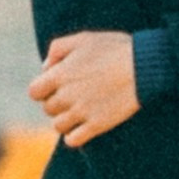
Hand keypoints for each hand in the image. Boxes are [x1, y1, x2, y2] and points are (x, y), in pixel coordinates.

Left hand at [30, 29, 136, 144]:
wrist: (144, 67)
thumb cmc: (115, 49)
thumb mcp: (84, 38)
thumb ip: (57, 48)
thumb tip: (45, 67)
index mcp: (60, 75)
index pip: (34, 92)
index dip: (43, 89)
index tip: (56, 85)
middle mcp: (66, 96)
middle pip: (48, 109)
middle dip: (56, 102)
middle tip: (74, 95)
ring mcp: (81, 112)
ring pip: (58, 126)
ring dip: (65, 120)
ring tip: (79, 111)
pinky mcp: (97, 125)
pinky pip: (73, 140)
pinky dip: (74, 136)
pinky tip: (83, 127)